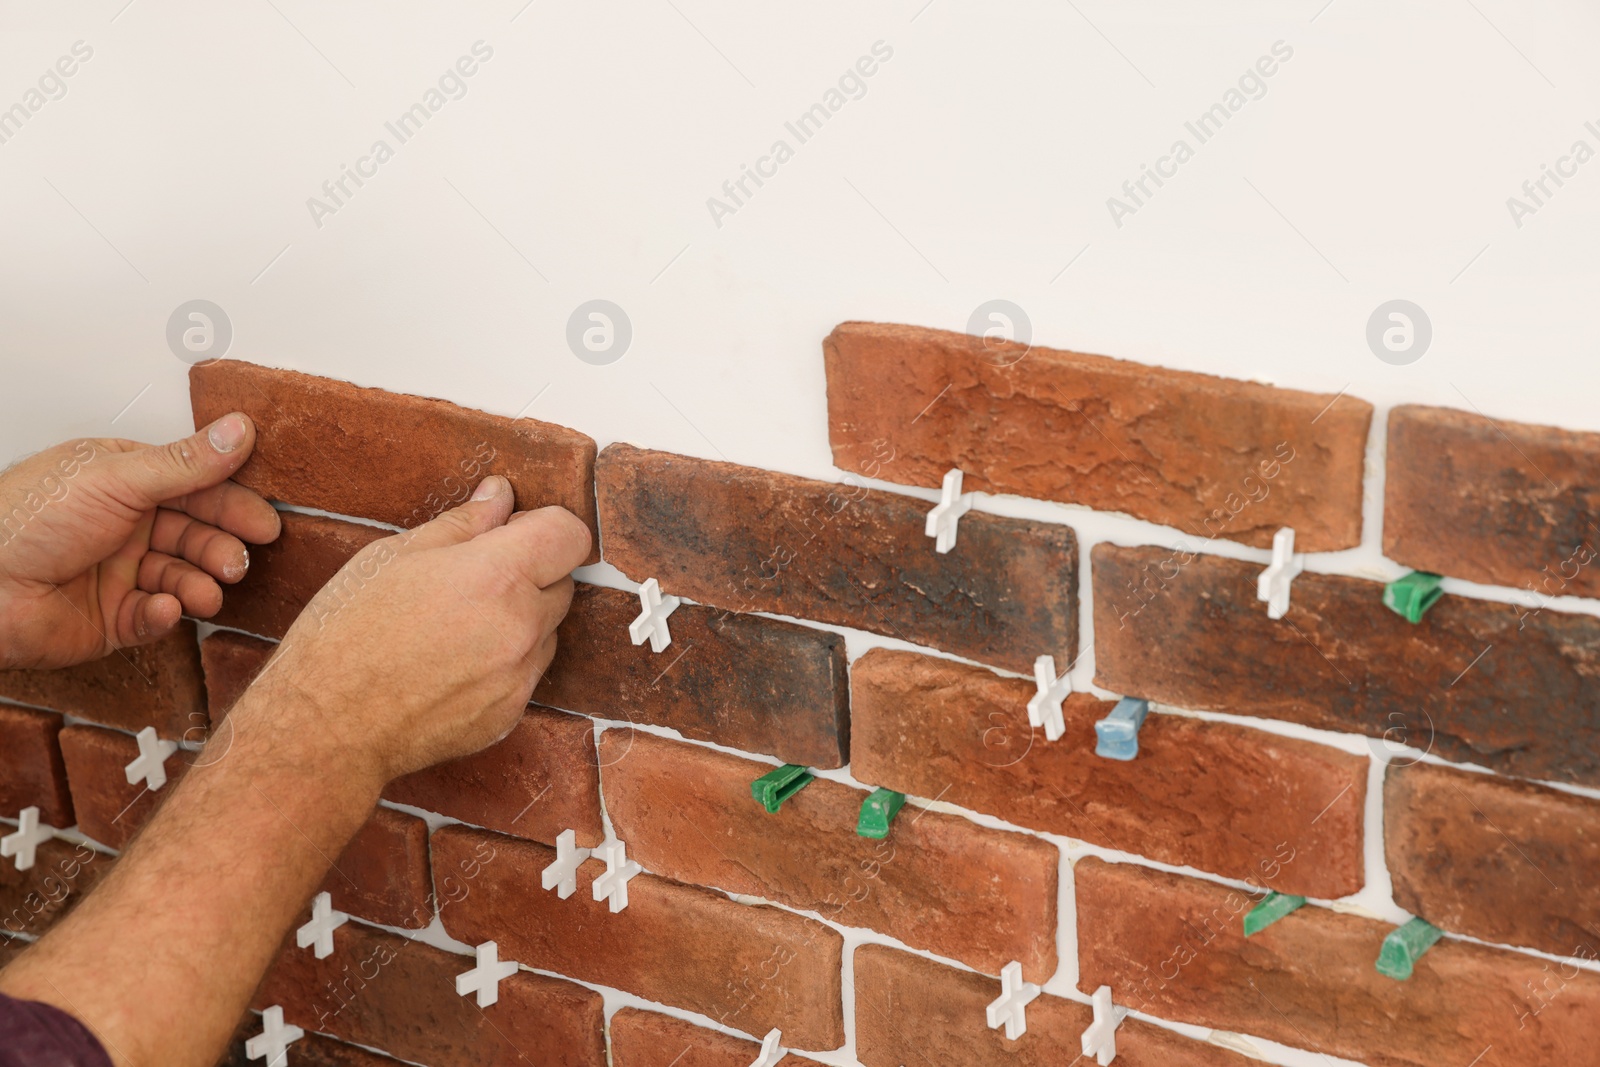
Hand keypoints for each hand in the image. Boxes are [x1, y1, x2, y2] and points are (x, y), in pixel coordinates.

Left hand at [0, 414, 280, 669]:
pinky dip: (166, 615)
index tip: (265, 523)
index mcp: (123, 482)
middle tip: (238, 563)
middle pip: (196, 535)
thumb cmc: (24, 521)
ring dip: (200, 584)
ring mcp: (118, 573)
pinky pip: (155, 618)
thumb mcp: (115, 478)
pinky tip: (163, 609)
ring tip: (207, 592)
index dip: (233, 505)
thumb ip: (186, 462)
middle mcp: (124, 525)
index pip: (195, 488)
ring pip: (183, 578)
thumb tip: (239, 430)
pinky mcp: (111, 619)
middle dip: (222, 549)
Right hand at [234, 476, 589, 786]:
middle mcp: (522, 626)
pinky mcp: (511, 713)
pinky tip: (451, 665)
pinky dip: (503, 663)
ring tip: (453, 627)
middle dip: (531, 573)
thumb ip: (462, 523)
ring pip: (546, 631)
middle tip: (470, 579)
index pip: (571, 535)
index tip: (517, 531)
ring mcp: (520, 675)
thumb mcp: (394, 556)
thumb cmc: (347, 632)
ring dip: (519, 620)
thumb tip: (498, 495)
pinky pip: (526, 674)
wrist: (328, 725)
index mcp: (497, 575)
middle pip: (562, 583)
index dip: (547, 526)